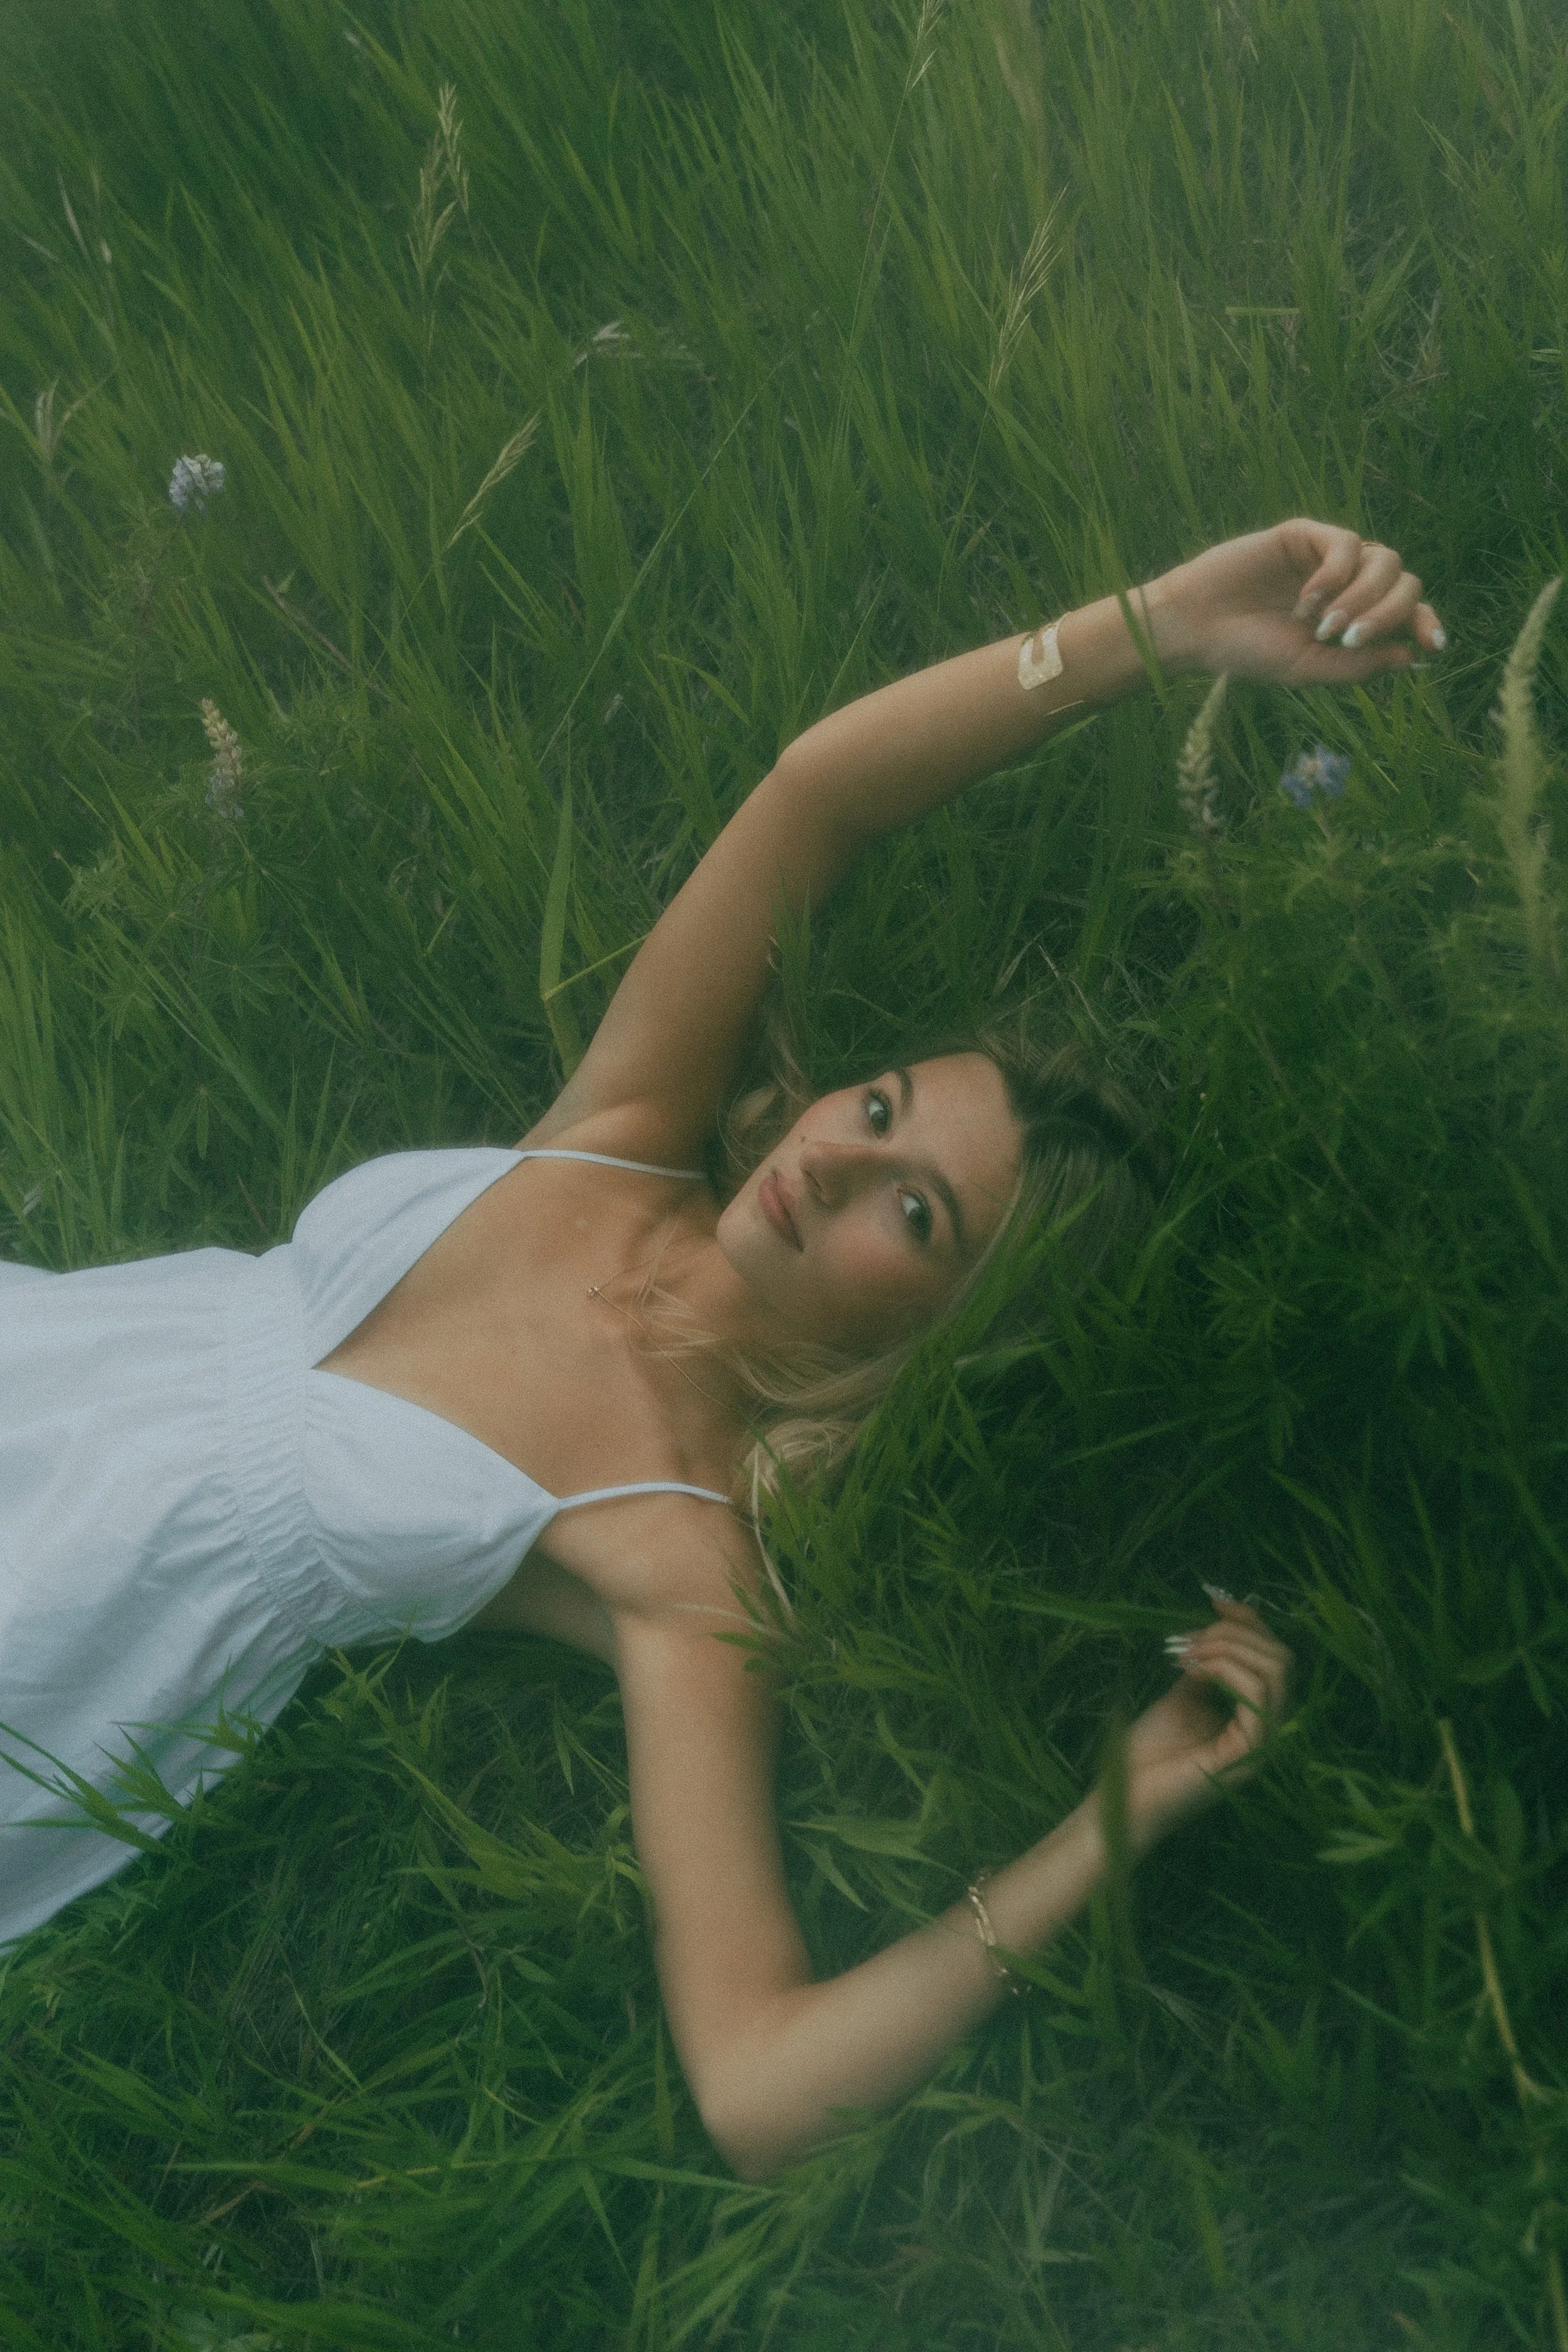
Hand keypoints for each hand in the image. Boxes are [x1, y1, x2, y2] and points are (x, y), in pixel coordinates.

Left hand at [1109, 1594, 1293, 1853]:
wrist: (1125, 1797)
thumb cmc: (1150, 1753)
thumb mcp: (1183, 1695)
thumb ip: (1208, 1666)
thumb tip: (1218, 1629)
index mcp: (1256, 1716)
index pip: (1275, 1657)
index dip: (1250, 1623)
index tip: (1215, 1601)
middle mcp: (1268, 1731)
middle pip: (1281, 1660)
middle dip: (1235, 1634)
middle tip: (1190, 1640)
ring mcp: (1263, 1746)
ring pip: (1274, 1673)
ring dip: (1227, 1649)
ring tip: (1187, 1655)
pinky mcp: (1248, 1755)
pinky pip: (1259, 1699)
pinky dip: (1227, 1671)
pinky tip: (1193, 1670)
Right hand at [1148, 518, 1445, 687]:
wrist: (1197, 628)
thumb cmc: (1249, 652)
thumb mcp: (1309, 669)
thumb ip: (1358, 665)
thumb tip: (1411, 656)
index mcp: (1355, 616)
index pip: (1407, 610)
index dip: (1425, 622)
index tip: (1434, 643)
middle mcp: (1350, 584)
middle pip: (1404, 583)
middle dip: (1387, 613)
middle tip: (1348, 640)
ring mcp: (1330, 558)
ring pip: (1383, 560)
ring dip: (1362, 596)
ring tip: (1323, 626)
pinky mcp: (1306, 535)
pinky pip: (1345, 544)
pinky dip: (1334, 575)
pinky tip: (1305, 601)